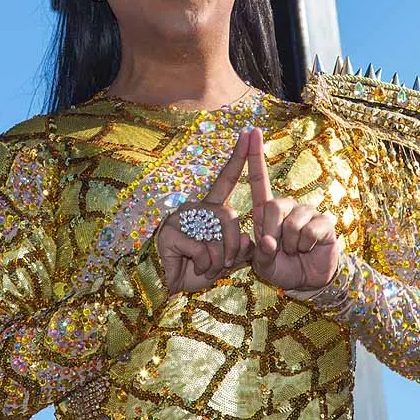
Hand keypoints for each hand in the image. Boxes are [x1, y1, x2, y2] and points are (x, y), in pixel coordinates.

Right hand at [156, 130, 253, 292]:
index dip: (239, 157)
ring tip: (205, 265)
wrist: (167, 286)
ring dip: (219, 258)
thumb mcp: (225, 258)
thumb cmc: (196, 269)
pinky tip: (191, 266)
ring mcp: (181, 217)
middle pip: (231, 216)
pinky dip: (204, 264)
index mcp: (209, 209)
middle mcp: (196, 207)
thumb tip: (252, 240)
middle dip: (234, 245)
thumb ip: (242, 247)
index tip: (250, 133)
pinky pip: (203, 248)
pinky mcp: (170, 231)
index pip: (226, 179)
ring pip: (219, 233)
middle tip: (224, 262)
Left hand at [248, 128, 340, 294]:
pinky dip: (306, 245)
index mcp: (266, 212)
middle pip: (273, 205)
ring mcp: (307, 212)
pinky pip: (311, 229)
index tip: (251, 132)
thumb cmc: (282, 268)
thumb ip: (260, 254)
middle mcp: (287, 207)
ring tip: (295, 250)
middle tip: (279, 248)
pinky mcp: (325, 222)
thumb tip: (268, 241)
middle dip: (273, 232)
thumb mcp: (264, 265)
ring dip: (291, 243)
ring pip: (293, 221)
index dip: (254, 156)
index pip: (259, 180)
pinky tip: (308, 249)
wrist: (308, 282)